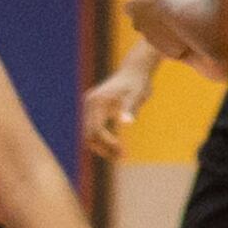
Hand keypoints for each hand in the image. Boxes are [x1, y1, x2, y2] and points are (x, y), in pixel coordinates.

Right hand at [82, 43, 156, 158]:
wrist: (134, 71)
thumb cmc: (138, 83)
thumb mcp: (137, 96)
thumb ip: (130, 109)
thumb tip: (126, 123)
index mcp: (98, 102)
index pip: (96, 130)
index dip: (107, 143)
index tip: (122, 151)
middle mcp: (89, 104)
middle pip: (89, 134)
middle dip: (104, 148)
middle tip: (122, 157)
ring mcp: (89, 106)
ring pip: (89, 133)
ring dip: (102, 146)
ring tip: (121, 155)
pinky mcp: (93, 108)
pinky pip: (93, 128)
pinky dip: (103, 139)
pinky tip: (117, 146)